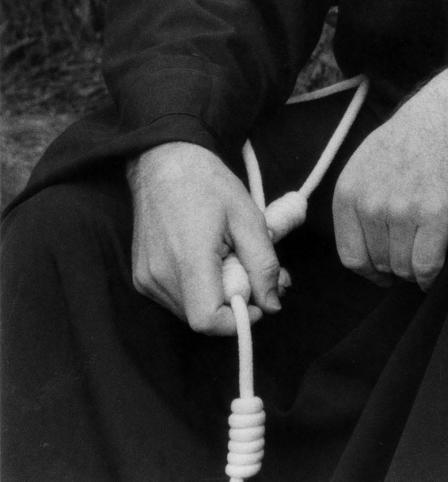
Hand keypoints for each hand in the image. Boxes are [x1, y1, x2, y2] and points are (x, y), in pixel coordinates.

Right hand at [127, 141, 281, 335]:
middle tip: (252, 271)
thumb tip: (272, 304)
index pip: (206, 319)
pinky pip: (176, 298)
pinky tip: (208, 259)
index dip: (236, 320)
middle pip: (202, 317)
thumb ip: (264, 263)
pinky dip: (198, 288)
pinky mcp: (142, 277)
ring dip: (216, 295)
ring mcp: (146, 279)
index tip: (256, 301)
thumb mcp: (248, 216)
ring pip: (190, 310)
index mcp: (187, 258)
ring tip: (230, 258)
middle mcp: (160, 275)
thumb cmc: (207, 183)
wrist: (164, 162)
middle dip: (233, 302)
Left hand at [332, 63, 447, 291]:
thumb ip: (358, 201)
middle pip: (380, 264)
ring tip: (427, 247)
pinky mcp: (434, 215)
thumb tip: (363, 247)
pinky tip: (438, 265)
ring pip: (404, 269)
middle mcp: (369, 203)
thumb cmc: (415, 135)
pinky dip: (433, 275)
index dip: (370, 270)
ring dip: (416, 268)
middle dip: (397, 265)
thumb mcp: (367, 160)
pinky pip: (427, 267)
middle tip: (413, 251)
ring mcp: (401, 210)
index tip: (384, 270)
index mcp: (348, 191)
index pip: (350, 256)